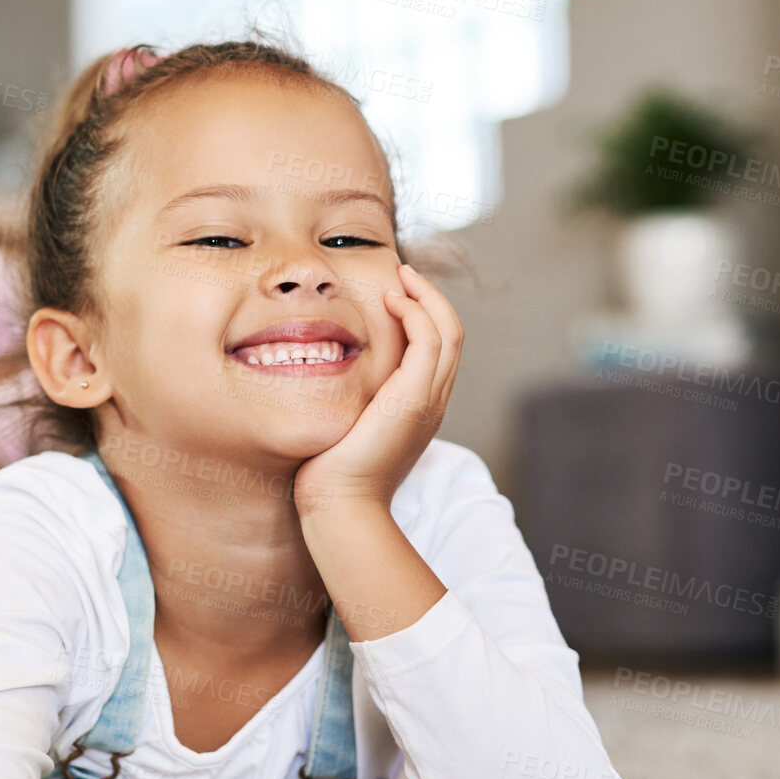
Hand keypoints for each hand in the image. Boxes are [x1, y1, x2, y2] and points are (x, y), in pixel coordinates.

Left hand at [294, 263, 462, 514]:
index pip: (438, 350)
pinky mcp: (414, 398)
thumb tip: (327, 380)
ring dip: (425, 297)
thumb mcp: (346, 426)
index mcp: (421, 408)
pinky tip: (390, 301)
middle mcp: (433, 402)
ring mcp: (429, 400)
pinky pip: (430, 340)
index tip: (397, 293)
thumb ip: (350, 401)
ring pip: (448, 331)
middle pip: (452, 334)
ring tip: (398, 279)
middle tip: (403, 274)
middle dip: (431, 297)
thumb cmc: (332, 473)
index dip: (425, 316)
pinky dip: (416, 312)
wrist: (340, 505)